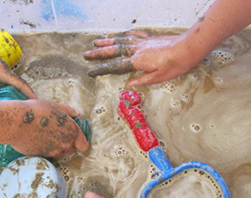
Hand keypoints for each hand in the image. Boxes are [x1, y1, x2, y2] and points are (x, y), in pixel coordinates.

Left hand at [0, 23, 34, 98]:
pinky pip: (0, 81)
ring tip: (15, 103)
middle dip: (24, 94)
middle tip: (28, 107)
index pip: (20, 83)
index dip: (29, 93)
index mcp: (0, 70)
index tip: (36, 102)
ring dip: (13, 92)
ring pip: (8, 82)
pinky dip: (2, 89)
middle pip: (17, 84)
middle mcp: (0, 68)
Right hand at [8, 99, 88, 157]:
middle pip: (72, 150)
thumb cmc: (36, 111)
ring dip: (57, 149)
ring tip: (47, 138)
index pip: (83, 146)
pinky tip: (39, 141)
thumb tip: (77, 113)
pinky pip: (49, 156)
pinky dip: (46, 151)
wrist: (17, 122)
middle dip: (67, 144)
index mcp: (72, 131)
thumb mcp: (55, 106)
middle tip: (57, 135)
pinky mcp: (43, 156)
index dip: (80, 143)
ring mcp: (54, 152)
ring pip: (60, 154)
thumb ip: (68, 111)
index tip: (74, 139)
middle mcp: (65, 144)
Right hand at [84, 30, 200, 86]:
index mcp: (138, 61)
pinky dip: (124, 35)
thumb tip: (128, 84)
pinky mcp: (150, 38)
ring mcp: (143, 42)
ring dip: (108, 41)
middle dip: (99, 53)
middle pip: (114, 51)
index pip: (115, 66)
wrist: (189, 48)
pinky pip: (133, 35)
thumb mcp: (159, 77)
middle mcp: (137, 49)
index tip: (90, 72)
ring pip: (121, 40)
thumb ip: (141, 80)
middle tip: (86, 54)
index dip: (101, 69)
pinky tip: (120, 34)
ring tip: (97, 42)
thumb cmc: (176, 64)